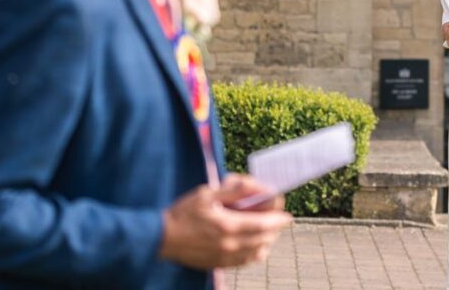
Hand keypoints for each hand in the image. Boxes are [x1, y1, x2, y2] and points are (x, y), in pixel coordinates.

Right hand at [159, 179, 291, 269]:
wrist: (161, 238)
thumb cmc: (183, 212)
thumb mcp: (207, 193)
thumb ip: (233, 190)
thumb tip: (254, 186)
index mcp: (229, 225)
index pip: (263, 224)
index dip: (278, 220)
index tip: (287, 216)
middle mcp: (230, 244)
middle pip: (263, 239)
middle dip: (275, 230)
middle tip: (279, 221)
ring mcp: (224, 256)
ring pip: (256, 253)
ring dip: (267, 242)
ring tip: (269, 232)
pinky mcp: (218, 264)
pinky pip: (244, 262)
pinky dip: (255, 254)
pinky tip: (256, 247)